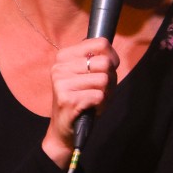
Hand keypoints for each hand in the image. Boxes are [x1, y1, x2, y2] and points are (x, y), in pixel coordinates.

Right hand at [42, 37, 118, 165]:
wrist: (64, 129)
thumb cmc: (82, 99)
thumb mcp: (89, 75)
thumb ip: (99, 61)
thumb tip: (111, 57)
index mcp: (64, 56)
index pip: (101, 43)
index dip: (113, 57)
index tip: (109, 69)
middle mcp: (60, 67)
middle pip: (104, 63)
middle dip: (110, 79)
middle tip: (100, 90)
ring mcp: (61, 83)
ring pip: (103, 80)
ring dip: (105, 94)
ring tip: (94, 100)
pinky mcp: (67, 99)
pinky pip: (99, 96)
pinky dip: (100, 105)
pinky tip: (91, 108)